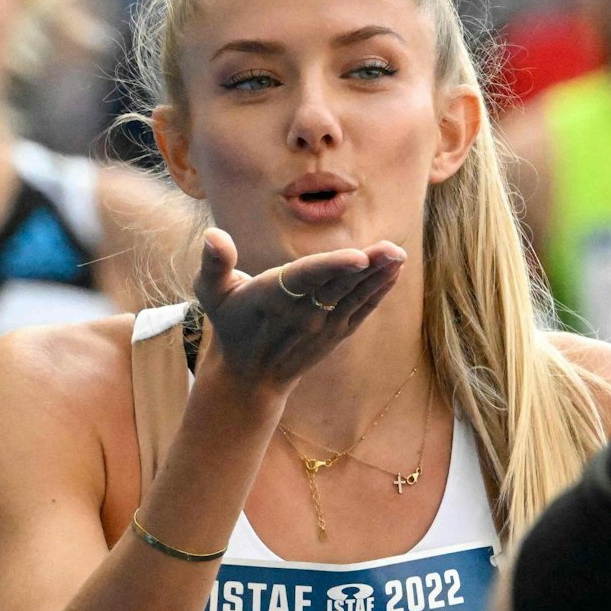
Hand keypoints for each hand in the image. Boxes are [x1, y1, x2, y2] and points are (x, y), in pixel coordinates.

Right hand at [192, 229, 404, 392]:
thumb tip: (213, 234)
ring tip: (398, 255)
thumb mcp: (212, 292)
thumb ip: (214, 262)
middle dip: (368, 267)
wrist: (250, 376)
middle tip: (393, 248)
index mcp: (272, 297)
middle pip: (338, 285)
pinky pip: (361, 310)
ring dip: (379, 276)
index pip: (306, 277)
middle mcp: (301, 314)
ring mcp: (322, 326)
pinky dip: (378, 293)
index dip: (332, 266)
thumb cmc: (231, 323)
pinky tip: (393, 273)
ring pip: (354, 296)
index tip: (358, 256)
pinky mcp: (336, 333)